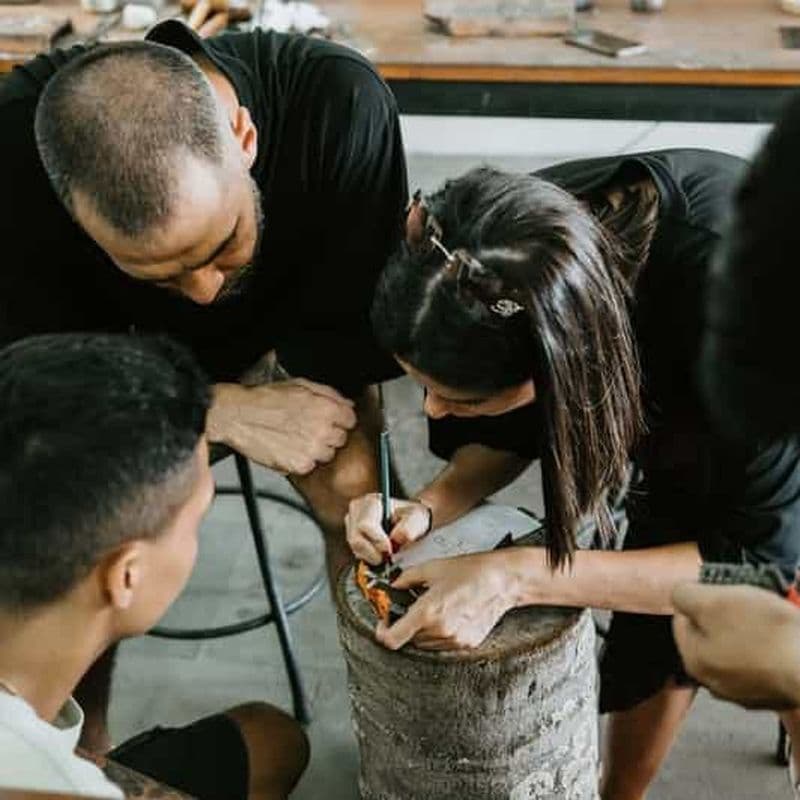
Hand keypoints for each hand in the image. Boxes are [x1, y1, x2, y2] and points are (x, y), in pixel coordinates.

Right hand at [207, 380, 355, 474]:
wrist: (238, 416)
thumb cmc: (265, 399)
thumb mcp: (301, 385)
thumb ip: (330, 394)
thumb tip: (347, 404)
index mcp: (326, 409)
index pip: (351, 420)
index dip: (340, 419)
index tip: (331, 420)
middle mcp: (322, 431)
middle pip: (341, 439)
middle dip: (329, 434)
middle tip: (309, 428)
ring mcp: (311, 450)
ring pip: (328, 455)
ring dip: (317, 449)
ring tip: (297, 438)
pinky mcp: (299, 466)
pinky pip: (310, 466)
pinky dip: (302, 460)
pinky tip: (289, 448)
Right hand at [345, 494, 431, 564]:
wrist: (410, 522)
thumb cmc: (413, 517)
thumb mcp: (418, 518)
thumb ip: (409, 527)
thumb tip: (396, 538)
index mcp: (371, 501)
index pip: (364, 525)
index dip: (376, 541)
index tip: (389, 550)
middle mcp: (357, 510)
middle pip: (356, 539)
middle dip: (374, 552)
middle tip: (389, 555)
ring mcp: (351, 523)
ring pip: (355, 548)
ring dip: (372, 555)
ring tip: (387, 552)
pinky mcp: (351, 536)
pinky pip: (356, 553)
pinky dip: (369, 557)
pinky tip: (380, 551)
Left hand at [376, 550, 516, 650]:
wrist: (501, 581)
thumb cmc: (469, 571)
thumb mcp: (430, 568)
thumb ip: (405, 580)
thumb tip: (392, 587)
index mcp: (427, 612)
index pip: (392, 640)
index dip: (383, 633)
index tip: (383, 623)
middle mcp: (440, 631)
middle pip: (409, 639)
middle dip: (405, 624)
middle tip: (412, 607)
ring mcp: (454, 640)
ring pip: (425, 643)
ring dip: (422, 630)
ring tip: (434, 608)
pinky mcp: (466, 644)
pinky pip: (443, 644)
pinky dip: (439, 633)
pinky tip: (448, 614)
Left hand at [672, 583, 799, 708]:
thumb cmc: (764, 634)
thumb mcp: (713, 601)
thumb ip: (684, 596)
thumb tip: (679, 595)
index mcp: (694, 660)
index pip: (682, 619)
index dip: (699, 599)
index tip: (720, 590)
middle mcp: (714, 683)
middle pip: (711, 636)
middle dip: (726, 615)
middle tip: (747, 602)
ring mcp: (745, 693)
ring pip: (738, 649)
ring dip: (750, 631)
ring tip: (769, 617)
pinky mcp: (773, 695)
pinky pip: (764, 663)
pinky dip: (770, 649)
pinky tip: (782, 638)